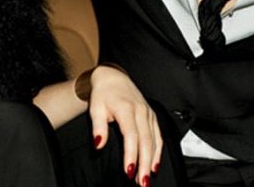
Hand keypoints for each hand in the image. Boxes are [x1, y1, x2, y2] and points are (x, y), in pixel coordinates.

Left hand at [87, 65, 162, 185]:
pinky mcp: (152, 116)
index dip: (131, 154)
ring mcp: (148, 113)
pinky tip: (154, 165)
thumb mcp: (95, 108)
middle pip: (145, 141)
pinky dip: (158, 151)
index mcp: (126, 108)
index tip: (129, 170)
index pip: (131, 135)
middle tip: (141, 182)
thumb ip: (98, 127)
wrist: (112, 78)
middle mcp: (141, 111)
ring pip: (154, 140)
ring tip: (146, 179)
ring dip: (151, 161)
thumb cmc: (103, 94)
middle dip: (144, 163)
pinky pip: (158, 136)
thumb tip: (98, 144)